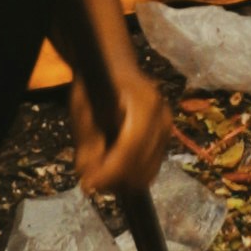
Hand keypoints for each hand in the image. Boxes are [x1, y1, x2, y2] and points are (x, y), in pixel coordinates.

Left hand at [74, 45, 173, 206]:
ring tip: (99, 173)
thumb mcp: (82, 108)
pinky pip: (150, 169)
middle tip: (89, 180)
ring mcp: (167, 129)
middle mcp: (162, 118)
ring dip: (122, 181)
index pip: (131, 149)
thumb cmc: (97, 83)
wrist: (115, 66)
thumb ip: (87, 142)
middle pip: (142, 166)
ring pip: (147, 173)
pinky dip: (130, 175)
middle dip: (114, 180)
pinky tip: (112, 166)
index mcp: (145, 103)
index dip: (109, 173)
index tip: (87, 185)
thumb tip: (88, 177)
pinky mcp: (165, 140)